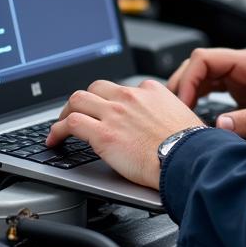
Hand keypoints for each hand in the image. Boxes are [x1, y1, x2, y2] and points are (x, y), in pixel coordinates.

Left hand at [46, 79, 201, 189]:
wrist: (187, 158)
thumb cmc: (190, 146)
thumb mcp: (183, 118)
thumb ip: (168, 115)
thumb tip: (165, 127)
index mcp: (151, 91)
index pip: (122, 89)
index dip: (111, 101)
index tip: (107, 112)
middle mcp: (130, 97)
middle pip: (96, 88)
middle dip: (84, 101)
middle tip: (78, 114)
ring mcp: (115, 113)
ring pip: (78, 99)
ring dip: (66, 112)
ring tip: (62, 125)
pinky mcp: (102, 133)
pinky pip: (71, 123)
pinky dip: (58, 130)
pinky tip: (55, 139)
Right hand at [168, 47, 245, 142]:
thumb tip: (221, 125)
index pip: (206, 59)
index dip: (188, 79)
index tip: (182, 103)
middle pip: (200, 64)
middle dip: (182, 84)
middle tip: (174, 110)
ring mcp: (244, 76)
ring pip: (204, 75)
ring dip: (189, 91)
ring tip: (180, 113)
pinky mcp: (244, 89)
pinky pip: (213, 86)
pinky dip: (199, 96)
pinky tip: (194, 112)